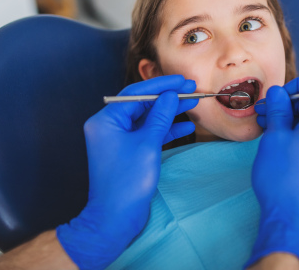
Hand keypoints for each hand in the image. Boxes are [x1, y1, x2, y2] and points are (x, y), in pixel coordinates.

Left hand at [57, 75, 197, 269]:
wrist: (115, 218)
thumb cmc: (127, 180)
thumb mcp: (148, 144)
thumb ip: (160, 116)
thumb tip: (171, 95)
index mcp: (105, 119)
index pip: (135, 94)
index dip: (161, 85)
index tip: (182, 80)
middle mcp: (108, 126)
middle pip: (141, 104)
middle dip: (166, 97)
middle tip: (191, 89)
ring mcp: (118, 140)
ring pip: (146, 119)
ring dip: (169, 113)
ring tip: (193, 104)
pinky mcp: (128, 152)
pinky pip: (147, 134)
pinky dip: (165, 130)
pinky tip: (186, 127)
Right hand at [247, 78, 298, 269]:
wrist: (294, 219)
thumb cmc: (282, 176)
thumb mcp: (275, 137)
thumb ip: (278, 110)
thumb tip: (279, 92)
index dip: (296, 86)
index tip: (276, 95)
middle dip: (287, 104)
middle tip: (263, 112)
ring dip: (288, 120)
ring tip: (264, 127)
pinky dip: (294, 135)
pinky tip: (275, 143)